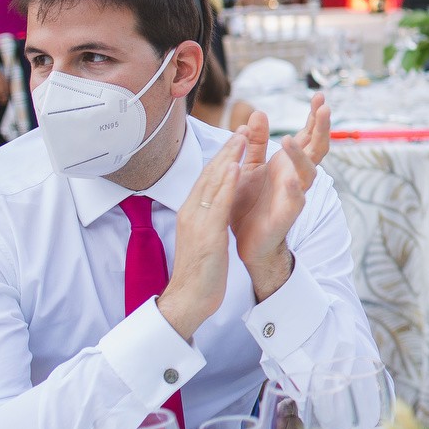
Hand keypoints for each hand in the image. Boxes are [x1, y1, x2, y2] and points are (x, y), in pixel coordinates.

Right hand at [156, 128, 246, 340]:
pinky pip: (218, 204)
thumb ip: (205, 218)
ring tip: (240, 138)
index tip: (234, 141)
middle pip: (208, 175)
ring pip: (212, 183)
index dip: (220, 158)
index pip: (206, 179)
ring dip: (227, 158)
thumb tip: (212, 205)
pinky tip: (237, 167)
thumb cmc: (199, 271)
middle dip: (224, 151)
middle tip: (240, 129)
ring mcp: (197, 222)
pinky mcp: (207, 234)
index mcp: (190, 213)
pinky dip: (227, 183)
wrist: (188, 299)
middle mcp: (190, 212)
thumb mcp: (202, 238)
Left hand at [228, 95, 331, 299]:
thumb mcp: (249, 166)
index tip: (319, 95)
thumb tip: (258, 113)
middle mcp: (297, 176)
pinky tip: (290, 180)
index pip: (308, 135)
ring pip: (309, 172)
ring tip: (289, 138)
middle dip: (321, 128)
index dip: (314, 116)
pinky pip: (295, 202)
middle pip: (317, 148)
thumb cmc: (250, 203)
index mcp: (288, 163)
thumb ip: (255, 142)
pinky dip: (294, 190)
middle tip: (323, 107)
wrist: (245, 240)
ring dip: (301, 155)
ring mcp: (295, 195)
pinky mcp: (286, 215)